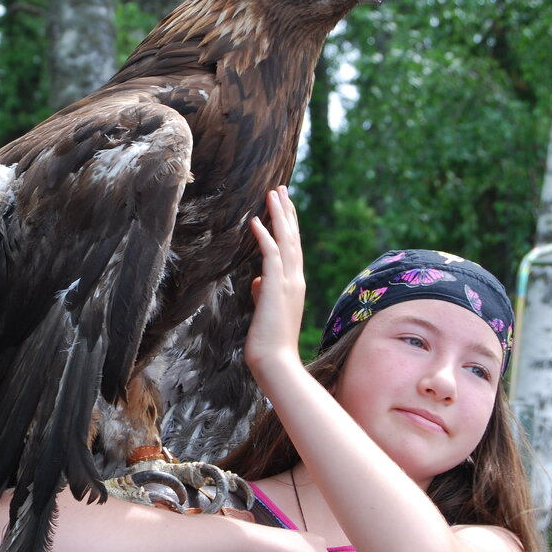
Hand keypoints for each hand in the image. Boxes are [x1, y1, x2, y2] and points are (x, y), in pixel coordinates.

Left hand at [244, 187, 306, 388]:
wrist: (275, 362)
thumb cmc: (268, 341)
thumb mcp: (266, 311)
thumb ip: (264, 292)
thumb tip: (258, 281)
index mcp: (294, 284)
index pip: (293, 248)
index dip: (289, 225)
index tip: (284, 205)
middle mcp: (296, 279)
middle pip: (293, 238)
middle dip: (287, 211)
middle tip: (281, 189)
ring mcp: (288, 282)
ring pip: (286, 241)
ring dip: (279, 216)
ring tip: (273, 193)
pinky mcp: (276, 287)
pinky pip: (270, 255)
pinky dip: (264, 236)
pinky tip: (255, 221)